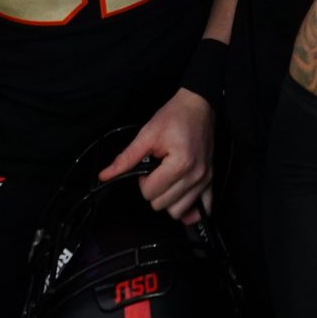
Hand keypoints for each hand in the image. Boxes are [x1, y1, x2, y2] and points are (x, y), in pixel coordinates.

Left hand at [100, 88, 214, 221]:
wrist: (198, 105)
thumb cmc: (175, 116)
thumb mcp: (147, 134)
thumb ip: (126, 158)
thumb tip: (105, 176)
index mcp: (179, 164)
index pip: (150, 193)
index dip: (143, 181)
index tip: (148, 166)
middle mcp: (195, 175)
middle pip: (162, 205)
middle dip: (154, 190)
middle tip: (157, 171)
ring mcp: (205, 179)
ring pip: (179, 212)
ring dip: (169, 200)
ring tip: (169, 180)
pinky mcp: (211, 180)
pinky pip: (203, 209)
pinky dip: (191, 210)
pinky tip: (183, 199)